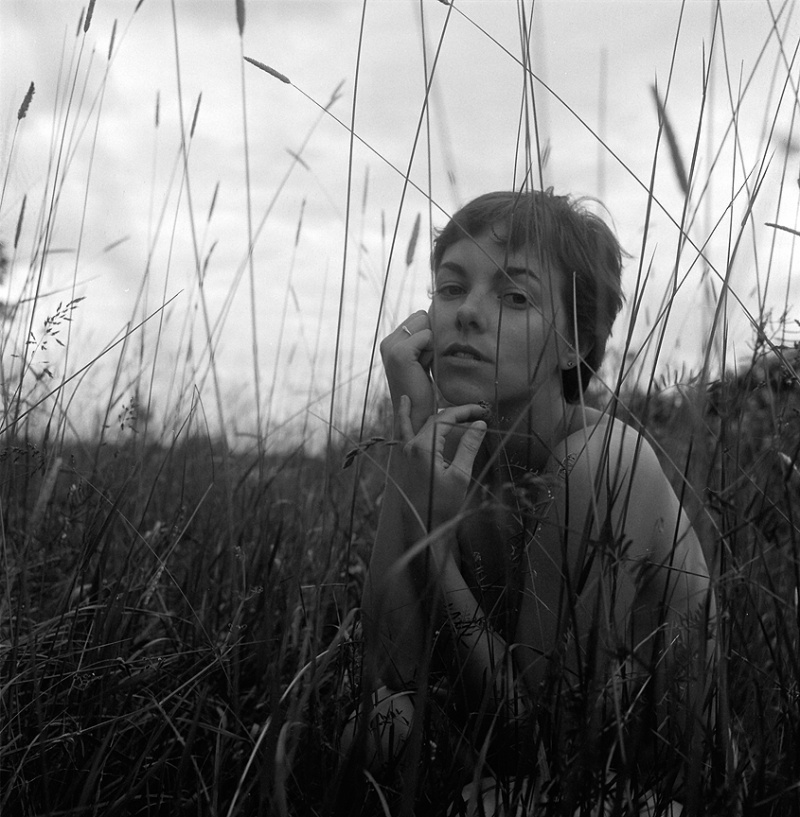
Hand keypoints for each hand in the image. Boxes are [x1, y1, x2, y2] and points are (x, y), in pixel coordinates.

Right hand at [380, 310, 434, 434]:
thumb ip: (421, 338)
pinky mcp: (400, 353)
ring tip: (421, 367)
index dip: (428, 337)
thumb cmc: (422, 388)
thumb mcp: (421, 357)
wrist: (414, 413)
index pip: (419, 317)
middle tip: (422, 365)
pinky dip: (431, 352)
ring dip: (431, 345)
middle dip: (430, 339)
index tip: (421, 361)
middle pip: (422, 317)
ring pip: (425, 324)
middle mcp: (387, 342)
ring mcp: (391, 346)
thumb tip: (432, 313)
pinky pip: (428, 336)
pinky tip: (422, 368)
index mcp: (390, 341)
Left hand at [395, 395, 486, 538]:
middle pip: (433, 419)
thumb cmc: (442, 506)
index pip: (445, 418)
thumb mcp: (460, 476)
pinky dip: (404, 421)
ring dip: (422, 412)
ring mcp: (404, 454)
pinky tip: (404, 410)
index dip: (465, 411)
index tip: (483, 412)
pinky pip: (403, 434)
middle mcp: (410, 446)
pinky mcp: (404, 463)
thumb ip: (468, 447)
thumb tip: (479, 424)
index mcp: (423, 447)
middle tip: (476, 412)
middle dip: (454, 413)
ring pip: (414, 424)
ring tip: (414, 399)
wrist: (421, 529)